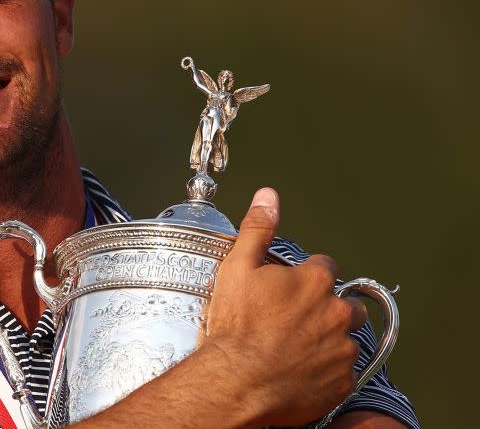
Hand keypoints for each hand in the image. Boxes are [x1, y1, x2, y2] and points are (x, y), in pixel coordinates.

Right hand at [203, 188, 364, 426]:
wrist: (236, 382)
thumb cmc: (235, 328)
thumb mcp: (237, 268)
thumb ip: (258, 230)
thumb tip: (268, 197)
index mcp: (315, 282)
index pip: (325, 268)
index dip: (305, 277)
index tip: (288, 290)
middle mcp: (336, 313)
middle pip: (344, 303)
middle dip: (325, 308)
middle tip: (292, 320)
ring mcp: (342, 349)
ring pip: (345, 338)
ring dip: (327, 339)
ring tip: (294, 347)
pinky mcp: (341, 382)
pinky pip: (342, 372)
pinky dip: (325, 370)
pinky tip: (298, 371)